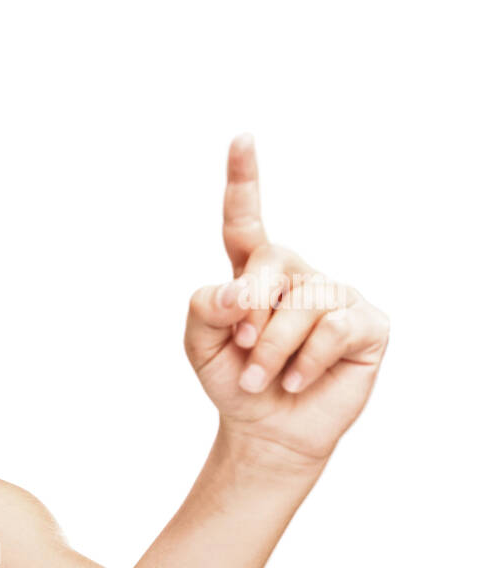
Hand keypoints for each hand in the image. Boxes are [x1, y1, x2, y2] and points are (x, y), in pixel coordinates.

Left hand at [185, 135, 389, 469]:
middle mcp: (296, 275)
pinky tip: (297, 379)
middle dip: (250, 312)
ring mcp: (335, 295)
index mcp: (252, 273)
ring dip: (272, 349)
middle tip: (241, 348)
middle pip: (270, 264)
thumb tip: (235, 289)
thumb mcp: (200, 346)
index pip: (245, 222)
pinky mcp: (366, 323)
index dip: (244, 180)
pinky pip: (335, 328)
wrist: (268, 430)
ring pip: (301, 304)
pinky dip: (307, 359)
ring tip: (264, 377)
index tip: (241, 138)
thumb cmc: (235, 381)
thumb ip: (204, 309)